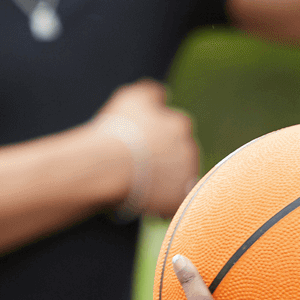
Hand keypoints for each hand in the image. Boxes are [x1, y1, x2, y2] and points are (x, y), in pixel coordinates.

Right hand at [93, 80, 198, 218]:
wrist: (110, 166)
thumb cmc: (116, 131)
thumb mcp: (131, 98)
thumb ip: (151, 93)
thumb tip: (162, 94)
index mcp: (179, 123)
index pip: (173, 129)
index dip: (157, 139)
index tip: (142, 147)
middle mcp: (189, 146)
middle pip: (178, 155)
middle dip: (164, 161)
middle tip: (139, 170)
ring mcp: (187, 173)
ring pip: (179, 179)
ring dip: (166, 183)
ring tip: (141, 189)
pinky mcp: (181, 197)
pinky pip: (176, 202)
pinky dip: (166, 205)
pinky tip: (149, 207)